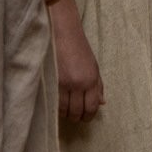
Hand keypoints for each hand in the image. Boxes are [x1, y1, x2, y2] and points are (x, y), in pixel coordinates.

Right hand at [51, 0, 104, 120]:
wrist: (62, 33)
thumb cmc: (79, 48)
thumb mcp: (94, 66)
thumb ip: (98, 86)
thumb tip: (101, 103)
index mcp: (91, 80)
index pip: (91, 107)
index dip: (88, 116)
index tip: (85, 119)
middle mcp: (78, 84)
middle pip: (76, 111)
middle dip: (75, 117)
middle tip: (73, 116)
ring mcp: (62, 83)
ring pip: (63, 109)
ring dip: (64, 113)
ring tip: (64, 110)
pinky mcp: (49, 81)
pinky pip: (52, 102)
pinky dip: (54, 106)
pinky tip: (55, 104)